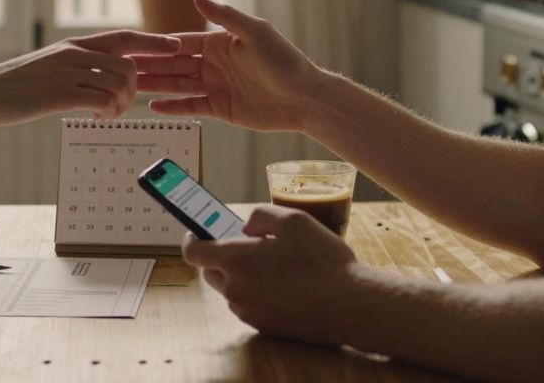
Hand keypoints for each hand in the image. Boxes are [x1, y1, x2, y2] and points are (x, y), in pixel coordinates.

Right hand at [0, 30, 181, 127]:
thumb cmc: (19, 85)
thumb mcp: (51, 65)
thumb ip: (78, 64)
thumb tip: (104, 74)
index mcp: (75, 44)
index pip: (124, 37)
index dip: (153, 41)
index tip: (176, 46)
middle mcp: (75, 54)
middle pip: (128, 64)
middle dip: (135, 88)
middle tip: (122, 105)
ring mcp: (68, 73)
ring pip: (118, 84)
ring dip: (121, 104)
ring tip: (107, 114)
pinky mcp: (61, 94)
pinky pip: (101, 100)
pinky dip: (107, 111)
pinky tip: (97, 117)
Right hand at [133, 0, 323, 131]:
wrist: (305, 97)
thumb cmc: (285, 61)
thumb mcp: (255, 33)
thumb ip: (224, 16)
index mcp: (219, 42)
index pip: (180, 42)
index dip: (156, 45)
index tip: (133, 46)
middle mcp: (213, 63)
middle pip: (174, 64)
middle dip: (149, 66)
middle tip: (121, 68)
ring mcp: (215, 86)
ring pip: (178, 85)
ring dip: (155, 85)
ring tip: (129, 87)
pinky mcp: (220, 108)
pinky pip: (191, 106)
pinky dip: (173, 107)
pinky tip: (153, 106)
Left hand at [182, 204, 361, 344]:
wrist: (351, 306)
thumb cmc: (323, 261)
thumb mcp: (294, 220)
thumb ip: (260, 216)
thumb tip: (245, 228)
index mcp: (237, 261)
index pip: (194, 251)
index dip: (192, 238)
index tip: (197, 230)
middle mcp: (236, 290)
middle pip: (211, 271)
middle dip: (222, 255)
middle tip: (247, 244)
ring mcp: (249, 311)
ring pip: (230, 289)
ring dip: (241, 275)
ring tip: (273, 264)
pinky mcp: (263, 326)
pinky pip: (248, 304)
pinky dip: (256, 292)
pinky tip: (284, 284)